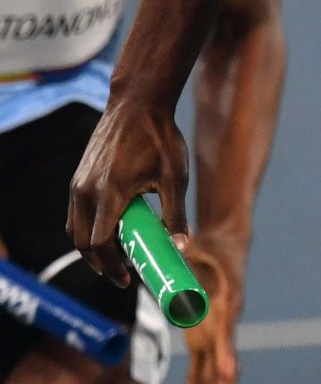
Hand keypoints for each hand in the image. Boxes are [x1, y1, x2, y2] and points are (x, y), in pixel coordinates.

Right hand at [68, 99, 189, 287]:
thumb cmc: (161, 139)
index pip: (101, 244)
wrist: (138, 104)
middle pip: (82, 242)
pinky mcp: (77, 177)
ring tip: (115, 256)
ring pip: (75, 228)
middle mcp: (86, 191)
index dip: (112, 266)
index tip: (127, 280)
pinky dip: (86, 228)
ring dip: (90, 247)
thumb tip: (182, 246)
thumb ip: (175, 214)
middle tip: (121, 273)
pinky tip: (107, 230)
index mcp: (110, 194)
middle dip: (100, 263)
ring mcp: (78, 184)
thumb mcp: (175, 177)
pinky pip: (75, 212)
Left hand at [180, 238, 242, 383]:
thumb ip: (186, 246)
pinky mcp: (204, 337)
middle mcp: (224, 324)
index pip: (227, 331)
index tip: (228, 374)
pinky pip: (201, 372)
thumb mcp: (195, 243)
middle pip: (226, 365)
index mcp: (224, 304)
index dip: (227, 352)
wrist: (227, 244)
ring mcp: (215, 333)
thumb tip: (181, 240)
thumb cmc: (208, 243)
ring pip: (217, 375)